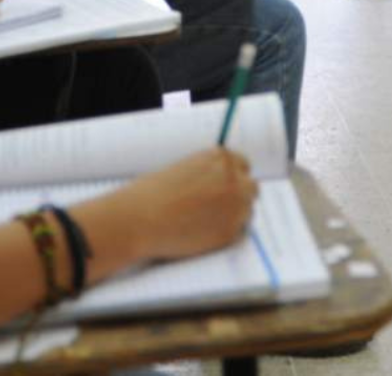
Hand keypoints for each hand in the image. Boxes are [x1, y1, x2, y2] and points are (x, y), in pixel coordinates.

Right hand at [101, 149, 257, 261]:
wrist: (140, 218)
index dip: (233, 177)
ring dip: (234, 216)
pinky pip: (238, 233)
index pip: (242, 164)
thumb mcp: (183, 170)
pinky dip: (226, 234)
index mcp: (219, 158)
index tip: (226, 187)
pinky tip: (203, 234)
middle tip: (221, 208)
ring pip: (247, 212)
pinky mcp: (231, 232)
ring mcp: (235, 206)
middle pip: (251, 188)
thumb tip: (222, 185)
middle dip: (239, 196)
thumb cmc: (152, 193)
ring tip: (206, 223)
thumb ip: (208, 173)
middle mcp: (233, 178)